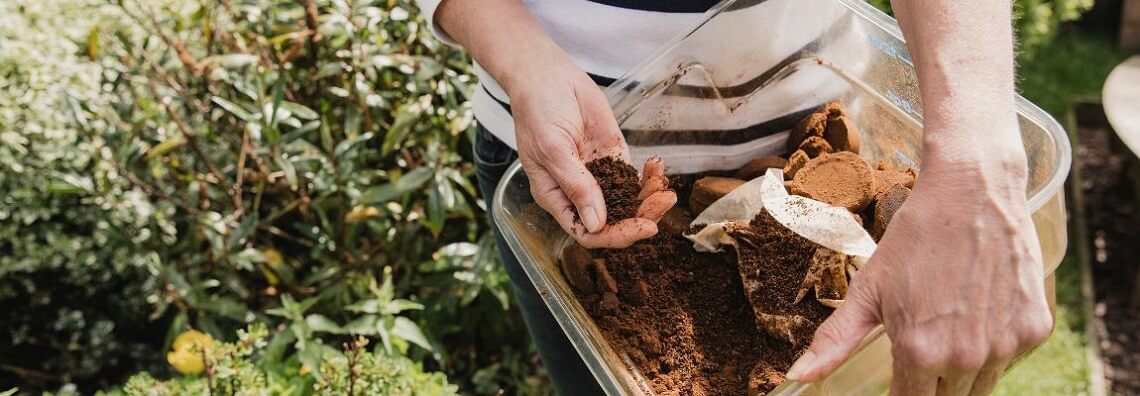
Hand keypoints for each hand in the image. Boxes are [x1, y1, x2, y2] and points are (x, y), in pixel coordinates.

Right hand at [510, 60, 675, 248]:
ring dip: (649, 198)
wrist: (547, 76)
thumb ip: (576, 185)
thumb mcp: (553, 150)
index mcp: (556, 197)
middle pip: (613, 220)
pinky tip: (658, 167)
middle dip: (641, 216)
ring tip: (665, 188)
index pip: (587, 231)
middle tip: (663, 202)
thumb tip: (595, 224)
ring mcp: (597, 175)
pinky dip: (649, 176)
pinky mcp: (612, 156)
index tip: (642, 227)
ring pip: (627, 201)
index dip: (615, 235)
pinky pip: (634, 176)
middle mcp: (578, 192)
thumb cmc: (538, 111)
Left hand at [786, 148, 1052, 394]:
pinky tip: (978, 313)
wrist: (973, 192)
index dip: (901, 394)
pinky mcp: (1035, 329)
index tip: (898, 380)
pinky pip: (1010, 358)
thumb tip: (797, 376)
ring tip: (947, 326)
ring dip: (962, 372)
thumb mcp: (868, 289)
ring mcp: (1006, 345)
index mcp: (920, 352)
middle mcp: (966, 357)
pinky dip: (994, 347)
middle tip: (922, 346)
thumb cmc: (915, 238)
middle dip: (930, 384)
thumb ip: (835, 341)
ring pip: (981, 386)